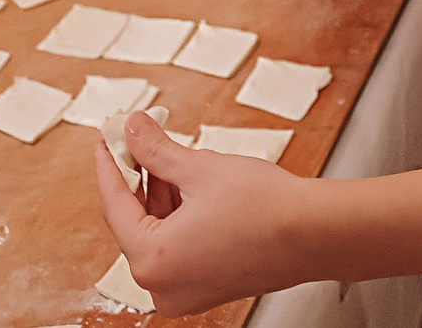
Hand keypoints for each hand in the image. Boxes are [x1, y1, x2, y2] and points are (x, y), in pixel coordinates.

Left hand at [93, 112, 318, 314]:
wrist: (316, 234)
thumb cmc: (266, 208)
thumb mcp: (200, 169)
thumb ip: (157, 150)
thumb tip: (133, 130)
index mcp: (153, 261)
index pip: (115, 205)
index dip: (110, 165)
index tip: (105, 140)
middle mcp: (163, 287)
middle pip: (136, 222)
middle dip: (138, 178)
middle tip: (137, 140)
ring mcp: (185, 292)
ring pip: (158, 235)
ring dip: (160, 196)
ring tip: (167, 156)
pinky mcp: (206, 288)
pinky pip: (177, 248)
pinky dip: (178, 217)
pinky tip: (186, 184)